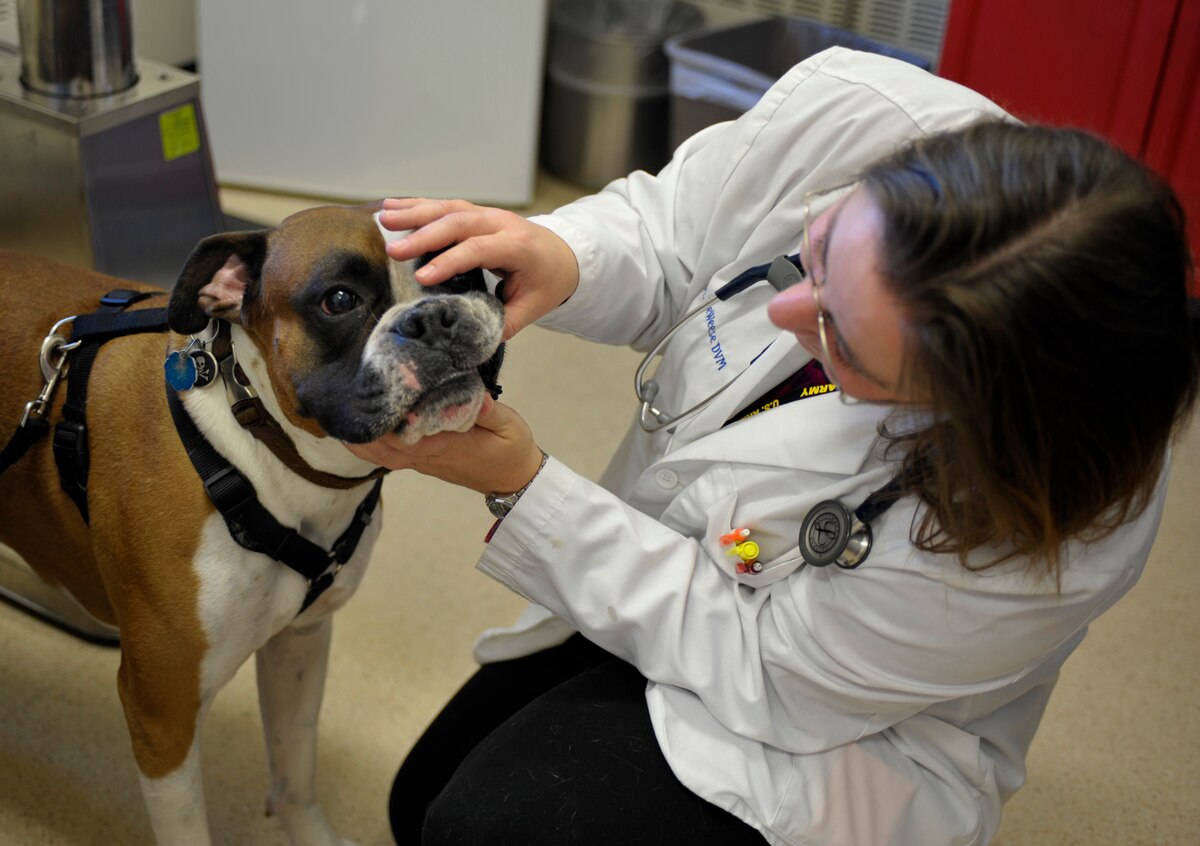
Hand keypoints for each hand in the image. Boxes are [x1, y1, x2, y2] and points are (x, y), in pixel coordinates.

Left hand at [344, 395, 545, 494]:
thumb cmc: (512, 450)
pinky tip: (357, 430)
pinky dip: (369, 447)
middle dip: (363, 427)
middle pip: (386, 447)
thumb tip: (475, 397)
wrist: (514, 480)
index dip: (387, 419)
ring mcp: (423, 462)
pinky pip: (389, 457)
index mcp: (448, 444)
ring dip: (361, 438)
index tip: (371, 395)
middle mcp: (429, 455)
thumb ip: (491, 412)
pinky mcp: (422, 462)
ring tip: (341, 413)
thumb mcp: (510, 427)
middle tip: (344, 399)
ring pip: (383, 455)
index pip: (408, 435)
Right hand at [378, 198, 578, 340]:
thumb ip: (503, 325)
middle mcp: (503, 224)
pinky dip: (418, 206)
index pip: (480, 249)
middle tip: (394, 251)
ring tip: (384, 219)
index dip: (450, 261)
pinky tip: (392, 206)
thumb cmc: (547, 283)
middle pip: (460, 223)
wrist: (566, 256)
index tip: (423, 277)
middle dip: (424, 235)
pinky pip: (446, 206)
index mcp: (519, 247)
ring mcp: (489, 214)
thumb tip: (471, 345)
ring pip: (450, 208)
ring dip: (415, 213)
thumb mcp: (532, 308)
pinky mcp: (477, 213)